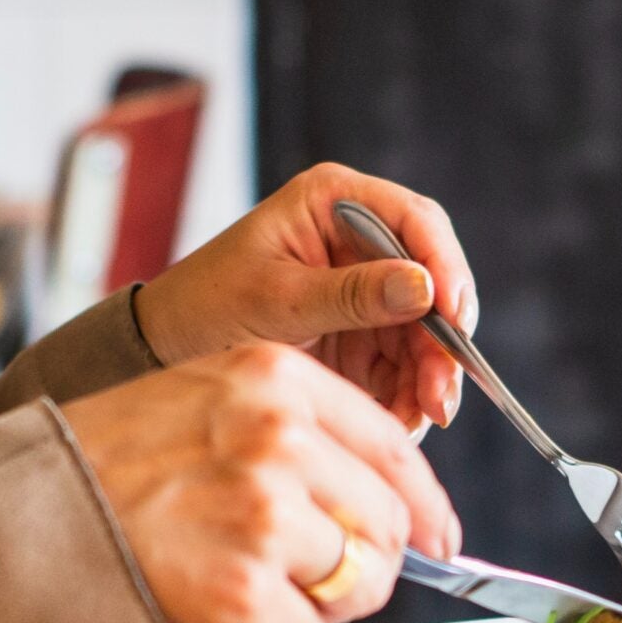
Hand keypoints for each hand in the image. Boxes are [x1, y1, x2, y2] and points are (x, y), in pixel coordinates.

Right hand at [61, 344, 459, 622]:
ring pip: (355, 584)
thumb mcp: (204, 397)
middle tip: (317, 575)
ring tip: (244, 580)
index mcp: (275, 379)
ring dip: (315, 600)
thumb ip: (295, 428)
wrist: (20, 515)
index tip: (442, 539)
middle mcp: (279, 439)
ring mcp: (262, 517)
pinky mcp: (242, 593)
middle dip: (367, 563)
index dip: (426, 506)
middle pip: (388, 525)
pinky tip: (216, 606)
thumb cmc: (106, 462)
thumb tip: (392, 499)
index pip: (394, 448)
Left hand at [132, 164, 474, 429]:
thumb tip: (425, 288)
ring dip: (428, 377)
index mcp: (335, 202)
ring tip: (417, 420)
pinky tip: (400, 421)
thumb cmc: (207, 304)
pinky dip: (407, 394)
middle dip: (441, 342)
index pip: (414, 222)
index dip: (445, 266)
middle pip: (431, 283)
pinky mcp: (362, 333)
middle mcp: (359, 239)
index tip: (454, 316)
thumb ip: (352, 295)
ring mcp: (364, 288)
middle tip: (441, 395)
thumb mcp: (277, 299)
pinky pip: (403, 363)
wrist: (167, 348)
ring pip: (423, 331)